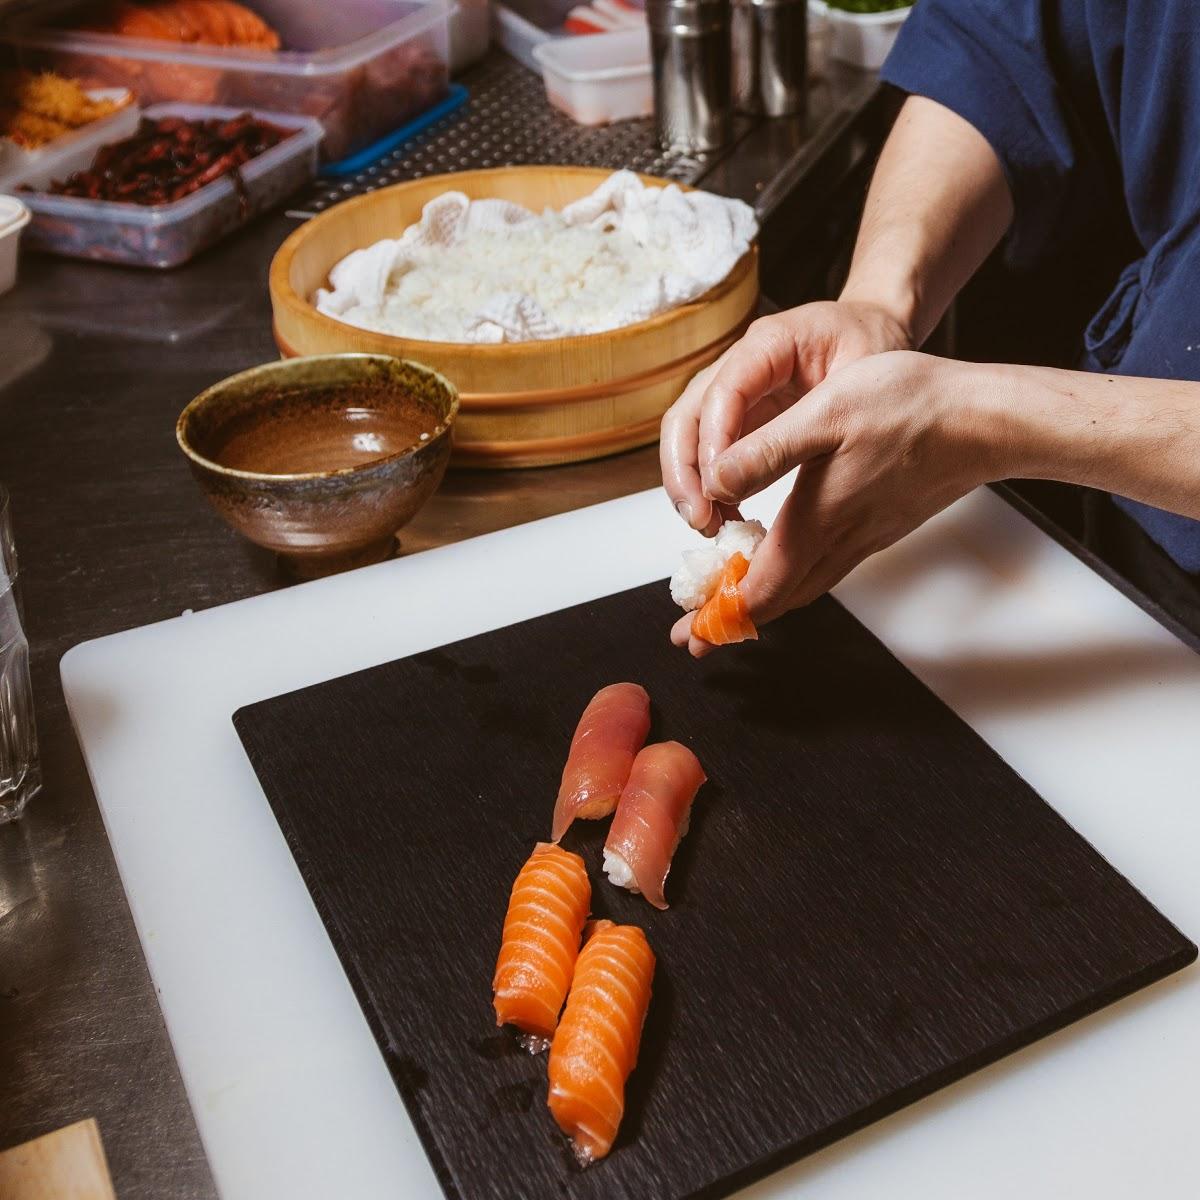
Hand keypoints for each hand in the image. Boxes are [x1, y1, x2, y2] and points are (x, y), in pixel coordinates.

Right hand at [660, 300, 912, 537]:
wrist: (878, 333)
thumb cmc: (871, 350)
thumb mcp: (855, 383)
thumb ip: (806, 424)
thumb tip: (753, 473)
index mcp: (770, 343)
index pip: (722, 391)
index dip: (714, 440)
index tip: (719, 485)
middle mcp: (738, 364)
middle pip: (685, 416)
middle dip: (684, 472)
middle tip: (702, 517)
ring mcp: (732, 391)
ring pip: (686, 436)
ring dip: (688, 484)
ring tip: (709, 524)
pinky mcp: (737, 416)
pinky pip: (706, 451)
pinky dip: (708, 486)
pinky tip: (724, 516)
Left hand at [670, 352, 1004, 655]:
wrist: (984, 420)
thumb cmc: (910, 408)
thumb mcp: (826, 413)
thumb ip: (766, 453)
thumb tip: (715, 485)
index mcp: (816, 520)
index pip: (759, 589)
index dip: (720, 614)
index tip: (690, 635)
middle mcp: (839, 541)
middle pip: (777, 601)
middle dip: (732, 621)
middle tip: (697, 637)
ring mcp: (863, 538)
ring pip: (803, 587)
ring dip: (762, 603)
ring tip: (730, 609)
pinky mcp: (879, 527)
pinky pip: (825, 569)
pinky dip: (792, 580)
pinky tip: (784, 564)